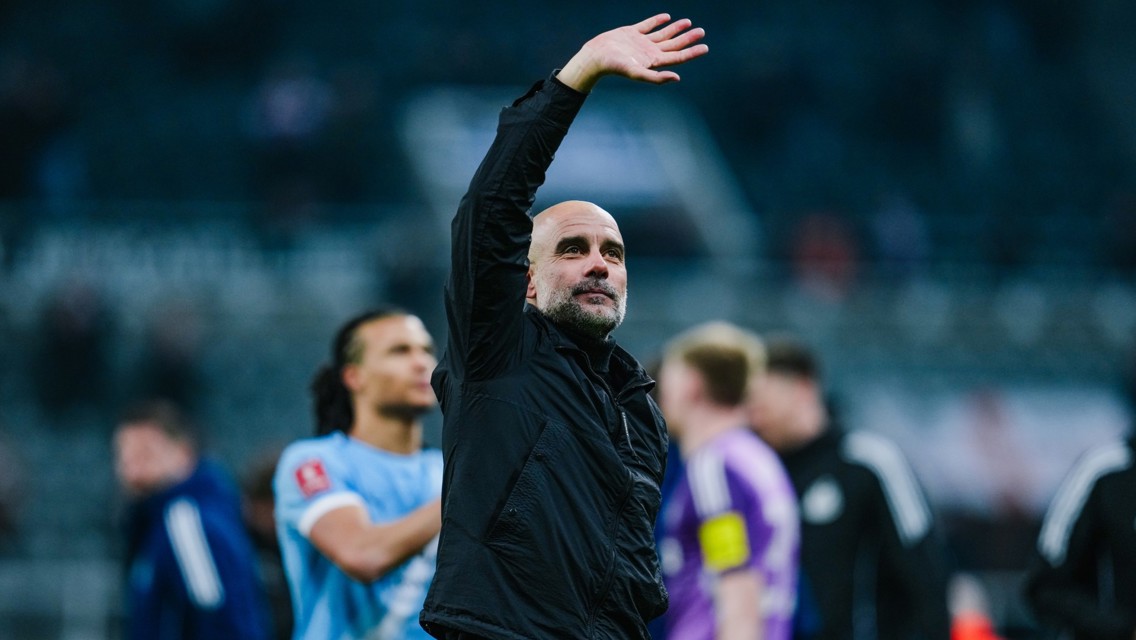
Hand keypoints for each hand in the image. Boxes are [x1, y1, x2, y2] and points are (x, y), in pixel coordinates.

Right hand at [557, 14, 707, 92]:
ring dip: (675, 29)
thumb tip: (677, 78)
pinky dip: (657, 21)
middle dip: (688, 39)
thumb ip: (656, 78)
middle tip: (701, 31)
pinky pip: (648, 25)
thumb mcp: (637, 73)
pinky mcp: (631, 33)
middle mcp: (649, 52)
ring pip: (663, 34)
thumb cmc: (615, 67)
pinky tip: (666, 17)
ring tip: (688, 22)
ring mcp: (641, 42)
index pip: (677, 57)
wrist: (596, 56)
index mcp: (653, 62)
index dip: (692, 53)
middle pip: (673, 45)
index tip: (705, 47)